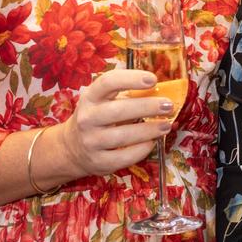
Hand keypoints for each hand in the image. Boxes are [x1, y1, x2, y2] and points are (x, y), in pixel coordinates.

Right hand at [56, 69, 174, 177]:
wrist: (73, 147)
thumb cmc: (97, 117)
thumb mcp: (104, 101)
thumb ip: (128, 95)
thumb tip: (162, 91)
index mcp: (91, 97)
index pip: (108, 82)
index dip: (131, 79)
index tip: (153, 79)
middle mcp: (88, 118)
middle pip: (119, 110)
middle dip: (147, 107)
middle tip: (168, 105)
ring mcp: (91, 142)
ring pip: (123, 136)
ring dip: (149, 130)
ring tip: (166, 125)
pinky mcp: (98, 162)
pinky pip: (124, 157)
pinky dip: (141, 150)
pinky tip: (152, 142)